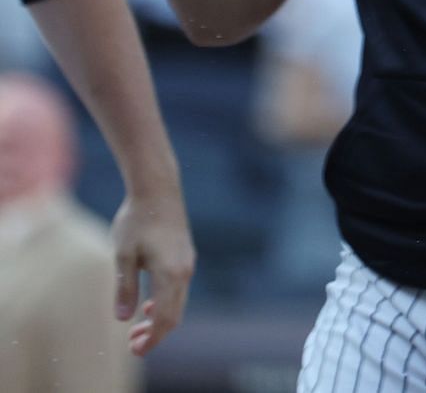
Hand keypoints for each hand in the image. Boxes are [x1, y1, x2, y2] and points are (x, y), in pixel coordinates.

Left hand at [111, 183, 193, 355]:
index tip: (135, 350)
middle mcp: (184, 271)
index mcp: (171, 274)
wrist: (158, 190)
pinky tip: (147, 305)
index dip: (152, 338)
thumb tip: (124, 318)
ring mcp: (187, 263)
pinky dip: (165, 304)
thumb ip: (125, 288)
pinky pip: (179, 290)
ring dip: (159, 320)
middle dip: (155, 334)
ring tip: (136, 330)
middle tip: (132, 345)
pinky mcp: (184, 257)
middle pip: (174, 315)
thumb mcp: (123, 255)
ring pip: (178, 303)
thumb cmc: (137, 221)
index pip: (165, 318)